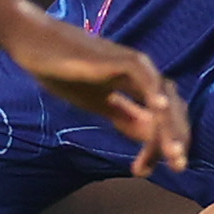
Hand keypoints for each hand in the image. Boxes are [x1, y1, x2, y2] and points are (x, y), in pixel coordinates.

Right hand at [6, 17, 192, 179]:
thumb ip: (123, 116)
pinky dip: (155, 93)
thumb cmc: (62, 70)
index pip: (161, 119)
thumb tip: (149, 138)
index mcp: (139, 86)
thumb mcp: (97, 103)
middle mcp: (144, 75)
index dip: (158, 146)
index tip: (141, 171)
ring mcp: (134, 65)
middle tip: (178, 168)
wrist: (35, 42)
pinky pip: (144, 78)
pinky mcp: (120, 59)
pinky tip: (160, 111)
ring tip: (174, 154)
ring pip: (162, 99)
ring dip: (169, 128)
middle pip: (171, 111)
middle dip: (175, 141)